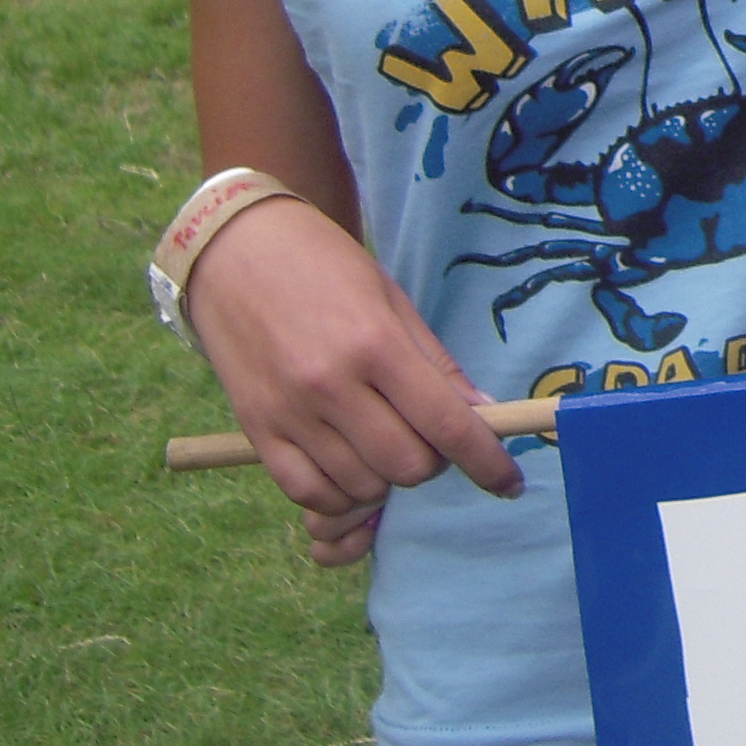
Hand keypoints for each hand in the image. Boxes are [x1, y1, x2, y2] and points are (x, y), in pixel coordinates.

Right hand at [187, 194, 524, 567]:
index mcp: (374, 344)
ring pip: (362, 486)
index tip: (509, 484)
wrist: (236, 251)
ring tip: (384, 442)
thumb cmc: (324, 267)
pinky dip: (340, 494)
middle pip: (407, 466)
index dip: (486, 463)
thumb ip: (436, 365)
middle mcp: (330, 386)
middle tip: (429, 436)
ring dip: (388, 478)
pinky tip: (350, 467)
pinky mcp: (256, 431)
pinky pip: (308, 494)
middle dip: (434, 462)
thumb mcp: (392, 301)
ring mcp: (289, 413)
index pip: (446, 425)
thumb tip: (483, 413)